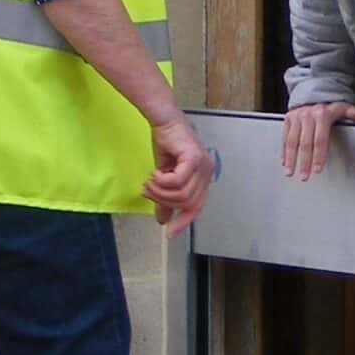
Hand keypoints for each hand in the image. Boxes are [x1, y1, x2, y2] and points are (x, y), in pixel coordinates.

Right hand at [145, 113, 211, 238]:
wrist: (163, 120)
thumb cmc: (166, 143)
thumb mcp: (164, 175)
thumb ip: (166, 197)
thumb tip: (162, 219)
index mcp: (203, 178)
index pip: (197, 207)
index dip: (183, 222)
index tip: (169, 234)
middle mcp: (207, 173)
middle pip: (187, 203)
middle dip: (164, 201)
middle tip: (147, 191)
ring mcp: (203, 166)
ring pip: (181, 194)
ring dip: (160, 191)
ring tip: (148, 182)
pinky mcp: (194, 158)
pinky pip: (178, 181)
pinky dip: (162, 181)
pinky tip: (155, 173)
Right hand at [282, 101, 354, 179]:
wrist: (313, 91)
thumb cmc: (329, 105)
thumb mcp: (342, 107)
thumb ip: (351, 113)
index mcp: (321, 114)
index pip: (320, 139)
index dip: (318, 156)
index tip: (317, 169)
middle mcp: (307, 115)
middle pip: (304, 144)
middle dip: (304, 162)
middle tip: (305, 177)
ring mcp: (296, 117)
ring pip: (291, 142)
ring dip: (290, 159)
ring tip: (290, 173)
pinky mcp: (288, 118)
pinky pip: (284, 137)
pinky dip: (284, 151)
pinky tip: (285, 163)